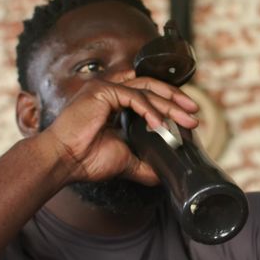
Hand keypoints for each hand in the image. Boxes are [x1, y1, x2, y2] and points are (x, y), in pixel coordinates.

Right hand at [42, 74, 198, 184]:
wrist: (64, 162)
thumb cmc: (86, 159)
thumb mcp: (125, 159)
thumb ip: (144, 162)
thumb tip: (164, 173)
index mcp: (114, 101)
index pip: (147, 92)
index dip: (169, 100)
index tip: (187, 116)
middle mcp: (110, 90)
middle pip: (151, 85)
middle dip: (176, 99)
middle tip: (194, 113)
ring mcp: (105, 87)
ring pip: (147, 89)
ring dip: (170, 104)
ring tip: (186, 120)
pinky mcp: (102, 91)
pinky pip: (134, 96)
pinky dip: (150, 110)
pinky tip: (160, 125)